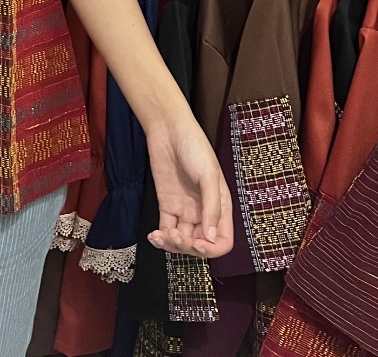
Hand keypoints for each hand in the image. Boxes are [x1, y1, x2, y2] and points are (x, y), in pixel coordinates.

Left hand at [145, 113, 232, 258]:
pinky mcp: (167, 204)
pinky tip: (155, 236)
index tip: (198, 244)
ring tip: (162, 237)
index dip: (211, 249)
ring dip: (172, 245)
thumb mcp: (209, 175)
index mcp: (221, 207)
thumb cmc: (194, 146)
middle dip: (188, 247)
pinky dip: (160, 238)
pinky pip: (166, 229)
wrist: (168, 129)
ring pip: (181, 240)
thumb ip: (211, 208)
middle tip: (177, 237)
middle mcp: (203, 211)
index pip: (222, 241)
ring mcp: (184, 209)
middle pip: (200, 244)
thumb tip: (210, 238)